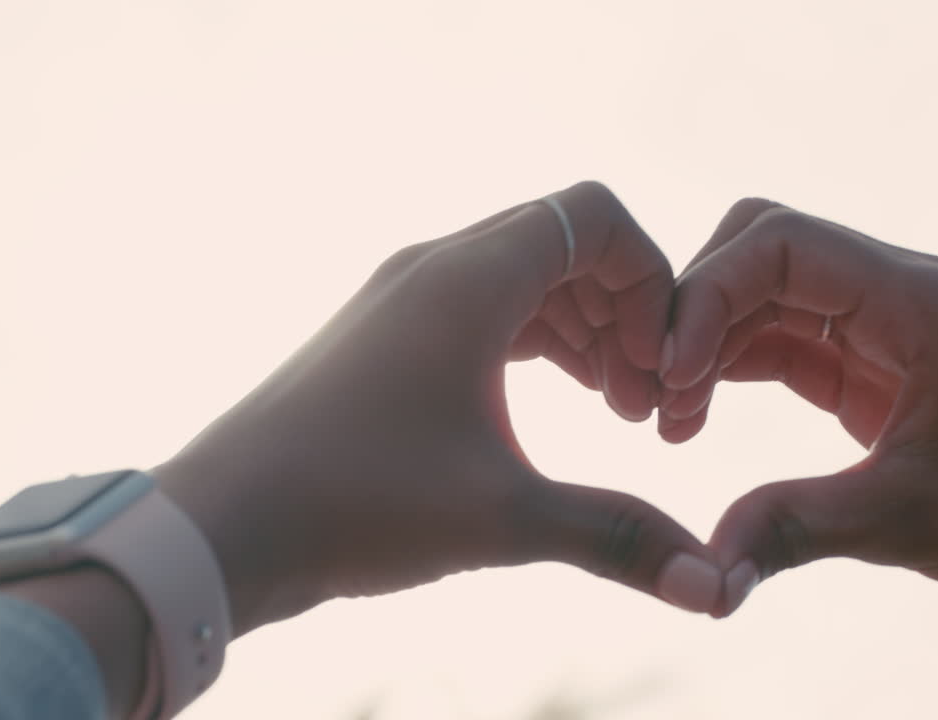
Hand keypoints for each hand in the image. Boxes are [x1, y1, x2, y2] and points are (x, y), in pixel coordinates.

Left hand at [153, 182, 722, 636]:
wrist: (221, 525)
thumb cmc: (355, 502)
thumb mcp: (503, 518)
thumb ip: (617, 536)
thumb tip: (715, 586)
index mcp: (469, 278)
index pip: (594, 217)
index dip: (650, 278)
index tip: (659, 363)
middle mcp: (434, 269)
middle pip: (563, 243)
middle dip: (622, 313)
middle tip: (640, 404)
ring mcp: (402, 300)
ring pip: (523, 280)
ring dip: (581, 330)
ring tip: (611, 411)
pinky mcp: (383, 339)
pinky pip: (483, 311)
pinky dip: (534, 343)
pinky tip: (556, 404)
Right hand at [659, 199, 937, 660]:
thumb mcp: (907, 519)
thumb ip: (795, 527)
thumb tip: (703, 569)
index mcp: (916, 298)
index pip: (780, 243)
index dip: (707, 293)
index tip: (670, 374)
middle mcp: (894, 291)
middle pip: (760, 248)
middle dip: (695, 307)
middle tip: (657, 390)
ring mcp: (879, 324)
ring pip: (762, 294)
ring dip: (705, 343)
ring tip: (669, 419)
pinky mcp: (867, 364)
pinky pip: (779, 340)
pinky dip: (728, 368)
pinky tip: (694, 418)